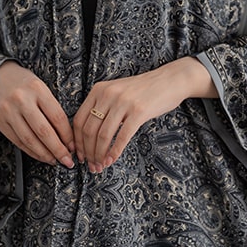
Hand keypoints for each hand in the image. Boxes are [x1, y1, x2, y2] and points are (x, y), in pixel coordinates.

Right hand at [0, 61, 74, 166]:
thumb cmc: (24, 83)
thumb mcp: (42, 88)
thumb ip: (52, 110)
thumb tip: (66, 138)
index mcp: (37, 89)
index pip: (57, 117)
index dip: (67, 136)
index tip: (73, 147)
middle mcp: (21, 100)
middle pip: (44, 131)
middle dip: (58, 150)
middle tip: (67, 161)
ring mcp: (8, 111)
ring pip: (29, 140)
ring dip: (44, 154)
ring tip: (54, 161)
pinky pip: (17, 141)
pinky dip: (31, 151)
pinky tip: (40, 155)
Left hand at [72, 56, 216, 171]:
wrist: (169, 80)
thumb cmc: (142, 90)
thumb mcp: (116, 92)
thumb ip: (102, 107)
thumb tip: (88, 136)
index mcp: (98, 90)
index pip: (79, 120)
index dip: (77, 141)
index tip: (80, 154)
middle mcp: (108, 94)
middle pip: (89, 130)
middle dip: (88, 152)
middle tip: (91, 165)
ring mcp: (123, 102)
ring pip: (103, 135)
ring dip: (100, 154)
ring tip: (101, 165)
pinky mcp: (139, 111)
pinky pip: (122, 136)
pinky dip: (114, 151)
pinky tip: (112, 159)